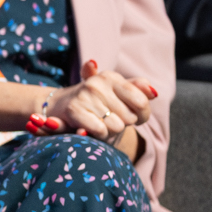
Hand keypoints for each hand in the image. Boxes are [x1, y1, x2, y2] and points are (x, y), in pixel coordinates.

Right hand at [27, 59, 155, 151]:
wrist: (57, 106)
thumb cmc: (94, 101)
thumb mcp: (115, 91)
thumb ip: (137, 89)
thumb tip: (154, 93)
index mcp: (111, 77)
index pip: (141, 101)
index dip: (143, 114)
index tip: (136, 117)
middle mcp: (98, 83)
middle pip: (130, 117)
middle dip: (125, 123)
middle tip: (112, 120)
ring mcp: (85, 96)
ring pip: (117, 126)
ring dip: (111, 131)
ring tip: (101, 124)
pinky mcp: (75, 110)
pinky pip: (101, 130)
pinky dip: (99, 135)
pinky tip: (92, 130)